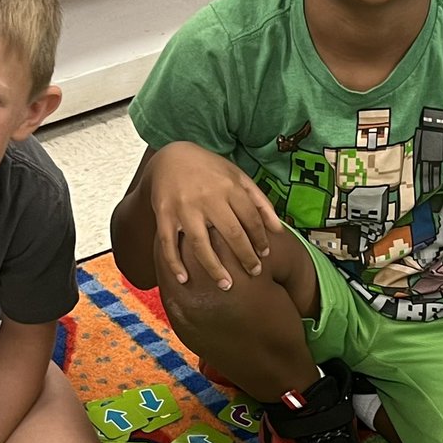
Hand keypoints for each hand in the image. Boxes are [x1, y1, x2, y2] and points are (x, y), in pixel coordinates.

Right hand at [149, 142, 283, 288]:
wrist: (170, 157)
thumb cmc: (209, 170)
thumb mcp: (238, 177)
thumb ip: (260, 201)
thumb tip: (279, 230)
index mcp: (228, 187)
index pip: (250, 218)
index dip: (260, 239)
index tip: (265, 254)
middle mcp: (207, 198)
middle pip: (231, 234)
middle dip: (245, 257)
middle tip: (253, 273)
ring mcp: (184, 208)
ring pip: (200, 244)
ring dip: (214, 268)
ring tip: (226, 285)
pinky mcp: (164, 215)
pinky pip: (168, 244)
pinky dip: (174, 263)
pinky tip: (184, 280)